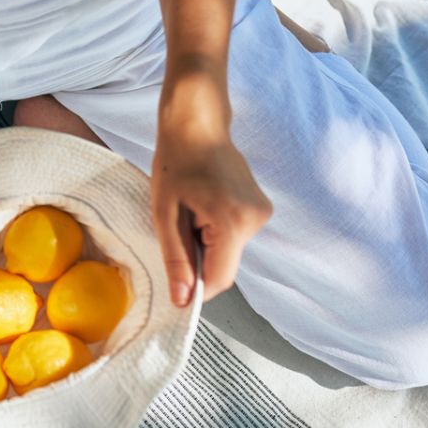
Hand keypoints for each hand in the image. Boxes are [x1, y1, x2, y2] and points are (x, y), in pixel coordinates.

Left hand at [151, 125, 272, 307]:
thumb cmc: (175, 165)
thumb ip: (176, 259)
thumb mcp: (165, 215)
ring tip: (191, 209)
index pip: (220, 279)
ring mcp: (262, 213)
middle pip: (225, 264)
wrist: (197, 127)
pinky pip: (235, 235)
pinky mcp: (261, 208)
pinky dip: (216, 230)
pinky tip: (204, 204)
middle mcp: (255, 220)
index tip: (176, 283)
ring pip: (230, 250)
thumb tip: (183, 300)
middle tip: (179, 225)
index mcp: (232, 223)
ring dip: (207, 242)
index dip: (197, 289)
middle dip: (198, 257)